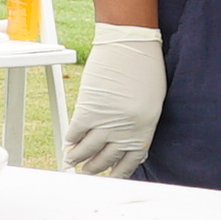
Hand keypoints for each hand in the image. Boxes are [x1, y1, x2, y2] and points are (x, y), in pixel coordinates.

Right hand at [65, 23, 165, 174]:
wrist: (130, 43)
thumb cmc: (145, 66)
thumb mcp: (152, 100)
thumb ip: (141, 121)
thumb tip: (128, 138)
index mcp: (145, 128)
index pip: (131, 160)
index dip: (120, 172)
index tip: (112, 176)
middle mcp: (125, 129)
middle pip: (106, 158)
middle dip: (95, 168)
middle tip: (87, 172)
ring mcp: (106, 121)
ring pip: (87, 150)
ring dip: (78, 158)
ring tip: (72, 161)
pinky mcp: (88, 109)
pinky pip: (75, 132)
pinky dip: (70, 139)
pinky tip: (68, 142)